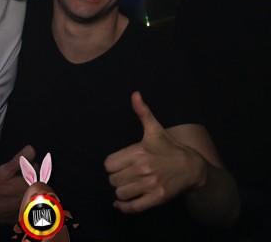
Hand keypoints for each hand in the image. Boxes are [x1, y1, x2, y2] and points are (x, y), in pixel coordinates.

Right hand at [0, 145, 35, 227]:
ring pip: (33, 191)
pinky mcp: (24, 216)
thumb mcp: (4, 170)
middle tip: (12, 179)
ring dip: (27, 188)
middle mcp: (34, 198)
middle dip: (27, 176)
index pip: (36, 167)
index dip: (25, 165)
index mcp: (31, 184)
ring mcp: (29, 209)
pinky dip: (24, 200)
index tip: (15, 170)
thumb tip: (32, 149)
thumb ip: (20, 160)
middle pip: (36, 180)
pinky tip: (12, 200)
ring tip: (12, 189)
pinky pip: (29, 203)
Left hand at [104, 91, 204, 212]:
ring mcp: (151, 185)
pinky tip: (121, 203)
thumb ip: (142, 112)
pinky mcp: (157, 198)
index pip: (109, 164)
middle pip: (113, 179)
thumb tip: (135, 93)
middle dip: (116, 177)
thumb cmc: (169, 147)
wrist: (192, 168)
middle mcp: (143, 169)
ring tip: (126, 185)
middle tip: (124, 174)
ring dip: (120, 191)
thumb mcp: (155, 129)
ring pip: (120, 193)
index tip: (119, 163)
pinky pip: (133, 207)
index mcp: (139, 151)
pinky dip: (123, 207)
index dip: (112, 164)